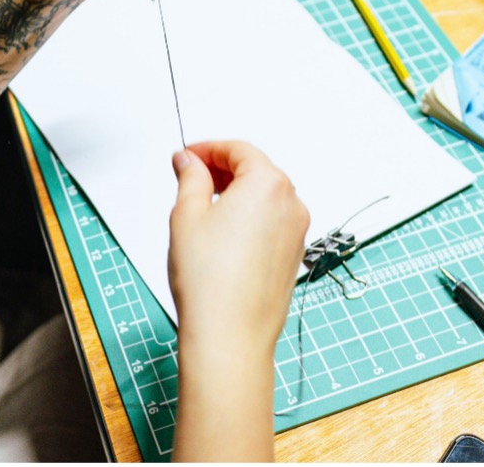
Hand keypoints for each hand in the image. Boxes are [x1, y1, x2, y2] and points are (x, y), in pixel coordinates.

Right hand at [168, 141, 307, 350]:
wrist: (230, 335)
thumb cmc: (211, 282)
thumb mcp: (186, 215)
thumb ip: (190, 177)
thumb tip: (189, 161)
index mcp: (268, 184)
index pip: (239, 149)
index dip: (208, 149)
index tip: (188, 157)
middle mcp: (292, 205)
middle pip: (257, 171)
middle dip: (222, 170)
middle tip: (191, 179)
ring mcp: (297, 233)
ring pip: (265, 198)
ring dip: (237, 194)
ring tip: (202, 210)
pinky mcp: (294, 256)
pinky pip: (272, 223)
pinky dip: (249, 218)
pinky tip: (222, 236)